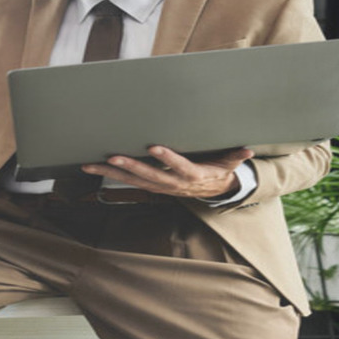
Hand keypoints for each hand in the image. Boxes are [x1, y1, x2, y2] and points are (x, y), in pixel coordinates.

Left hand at [82, 145, 254, 198]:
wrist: (211, 192)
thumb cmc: (218, 171)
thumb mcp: (228, 165)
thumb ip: (235, 157)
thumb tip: (249, 150)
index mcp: (192, 175)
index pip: (180, 166)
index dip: (168, 158)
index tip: (154, 147)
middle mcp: (172, 183)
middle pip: (149, 175)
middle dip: (130, 166)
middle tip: (112, 157)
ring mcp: (158, 186)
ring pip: (132, 180)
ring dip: (110, 174)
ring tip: (89, 165)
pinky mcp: (149, 186)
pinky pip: (126, 181)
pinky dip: (109, 176)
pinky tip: (92, 168)